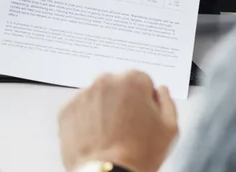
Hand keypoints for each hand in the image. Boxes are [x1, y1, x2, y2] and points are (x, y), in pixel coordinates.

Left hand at [58, 72, 177, 171]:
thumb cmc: (139, 155)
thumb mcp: (169, 129)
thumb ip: (167, 102)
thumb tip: (161, 91)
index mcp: (132, 80)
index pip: (141, 81)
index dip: (144, 100)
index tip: (143, 115)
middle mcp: (105, 80)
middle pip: (117, 85)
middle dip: (122, 100)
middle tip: (126, 127)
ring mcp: (84, 94)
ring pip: (97, 96)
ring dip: (103, 108)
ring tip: (110, 134)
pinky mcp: (67, 109)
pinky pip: (79, 109)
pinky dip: (85, 119)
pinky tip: (95, 136)